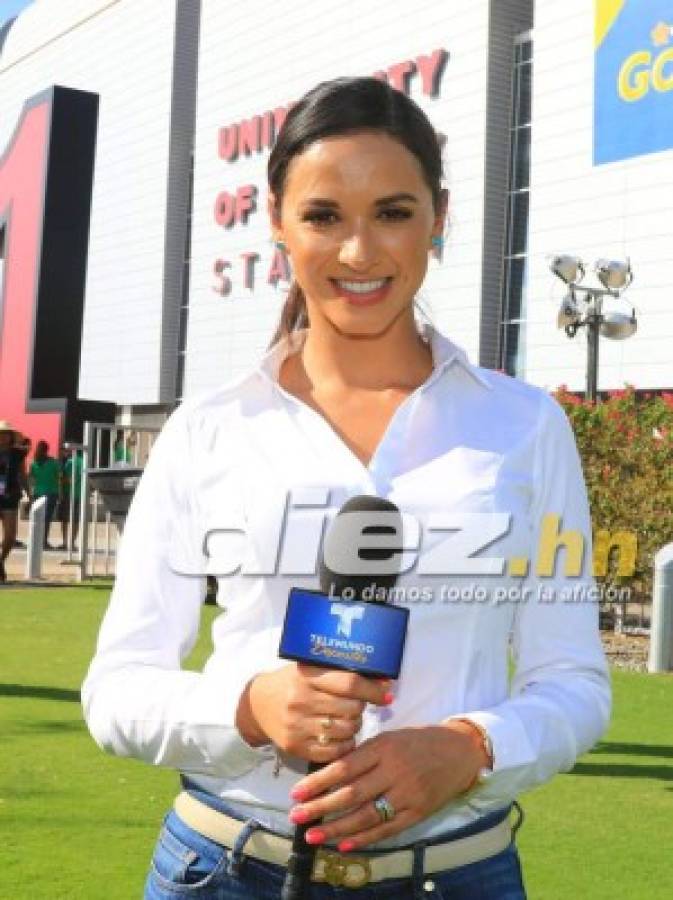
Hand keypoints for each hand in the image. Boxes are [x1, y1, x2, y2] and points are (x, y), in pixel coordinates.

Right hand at [235, 663, 391, 763]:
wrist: (258, 705)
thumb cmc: (292, 683)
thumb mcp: (312, 670)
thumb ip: (342, 674)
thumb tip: (383, 682)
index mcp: (308, 676)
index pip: (350, 683)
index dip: (373, 691)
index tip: (386, 695)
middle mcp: (301, 700)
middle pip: (351, 709)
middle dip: (360, 709)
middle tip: (355, 706)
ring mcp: (297, 725)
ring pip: (346, 731)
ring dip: (353, 726)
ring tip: (345, 719)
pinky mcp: (295, 747)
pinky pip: (334, 752)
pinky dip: (343, 745)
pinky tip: (339, 736)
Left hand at [286, 721, 490, 850]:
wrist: (460, 751)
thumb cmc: (419, 740)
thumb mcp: (390, 737)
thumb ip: (364, 754)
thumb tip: (330, 772)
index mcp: (384, 747)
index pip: (344, 767)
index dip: (318, 782)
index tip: (297, 792)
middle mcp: (395, 771)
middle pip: (351, 793)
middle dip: (320, 807)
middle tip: (296, 816)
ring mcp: (407, 794)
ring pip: (367, 816)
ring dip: (337, 828)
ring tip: (313, 835)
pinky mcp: (418, 813)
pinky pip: (388, 830)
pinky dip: (365, 839)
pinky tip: (344, 844)